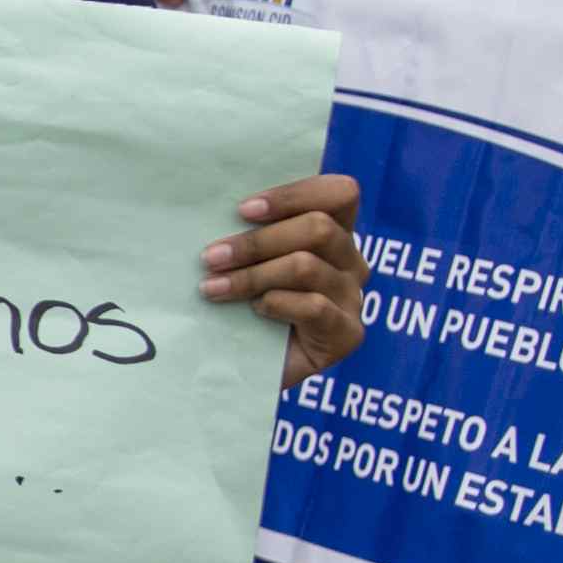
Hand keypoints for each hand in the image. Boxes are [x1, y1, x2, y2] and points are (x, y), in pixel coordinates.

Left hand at [207, 171, 364, 383]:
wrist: (241, 369)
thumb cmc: (240, 307)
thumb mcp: (244, 262)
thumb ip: (248, 233)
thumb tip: (210, 205)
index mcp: (333, 233)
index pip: (339, 194)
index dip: (294, 195)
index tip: (242, 210)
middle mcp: (350, 262)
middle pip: (318, 228)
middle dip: (257, 241)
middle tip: (210, 258)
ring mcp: (352, 298)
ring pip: (306, 266)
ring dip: (252, 275)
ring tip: (212, 288)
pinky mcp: (346, 333)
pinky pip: (314, 306)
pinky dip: (276, 303)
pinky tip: (253, 311)